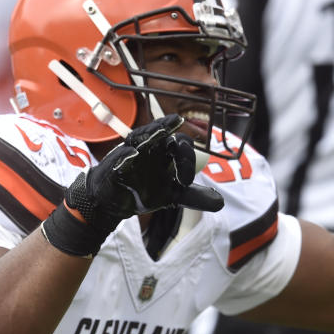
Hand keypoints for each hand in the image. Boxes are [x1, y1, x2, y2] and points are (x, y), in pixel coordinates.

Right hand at [42, 115, 223, 256]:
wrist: (114, 202)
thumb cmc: (143, 192)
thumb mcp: (172, 196)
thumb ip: (195, 197)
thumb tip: (220, 202)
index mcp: (166, 154)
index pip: (181, 147)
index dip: (187, 160)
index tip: (186, 181)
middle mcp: (151, 149)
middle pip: (164, 135)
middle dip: (172, 137)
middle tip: (180, 148)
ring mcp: (131, 153)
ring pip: (142, 137)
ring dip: (152, 133)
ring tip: (161, 130)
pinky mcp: (114, 164)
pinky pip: (120, 157)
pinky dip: (126, 156)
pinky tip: (132, 154)